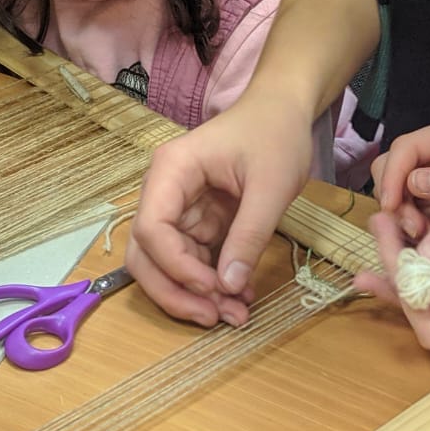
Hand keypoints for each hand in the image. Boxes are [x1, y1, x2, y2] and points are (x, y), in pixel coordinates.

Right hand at [126, 92, 310, 326]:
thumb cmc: (275, 135)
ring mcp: (177, 212)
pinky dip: (211, 286)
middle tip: (216, 317)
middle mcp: (163, 194)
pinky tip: (239, 298)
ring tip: (234, 314)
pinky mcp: (196, 225)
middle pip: (146, 256)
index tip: (214, 288)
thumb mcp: (271, 185)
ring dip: (193, 296)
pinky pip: (191, 264)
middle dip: (176, 292)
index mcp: (171, 171)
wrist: (283, 113)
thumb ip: (249, 235)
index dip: (175, 267)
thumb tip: (230, 286)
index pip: (150, 229)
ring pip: (164, 267)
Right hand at [370, 115, 429, 241]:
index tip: (392, 206)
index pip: (406, 148)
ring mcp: (425, 177)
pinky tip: (424, 239)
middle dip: (395, 200)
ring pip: (389, 192)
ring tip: (423, 235)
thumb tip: (415, 184)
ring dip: (399, 217)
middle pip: (388, 168)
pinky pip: (399, 212)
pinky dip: (404, 227)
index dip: (393, 175)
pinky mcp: (423, 200)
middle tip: (414, 229)